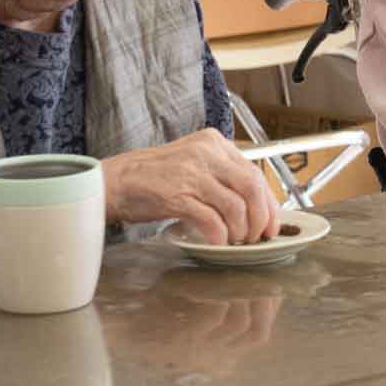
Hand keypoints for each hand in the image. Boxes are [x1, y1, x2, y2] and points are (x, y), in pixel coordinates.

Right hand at [101, 130, 279, 244]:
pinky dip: (219, 234)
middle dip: (261, 217)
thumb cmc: (154, 177)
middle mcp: (206, 154)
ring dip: (241, 229)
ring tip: (236, 240)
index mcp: (214, 143)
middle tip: (259, 235)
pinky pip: (210, 219)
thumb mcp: (193, 163)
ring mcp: (191, 173)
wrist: (113, 182)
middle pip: (251, 187)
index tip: (272, 222)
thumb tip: (255, 204)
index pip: (255, 172)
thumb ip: (222, 175)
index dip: (269, 202)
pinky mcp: (177, 195)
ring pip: (235, 206)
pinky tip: (218, 242)